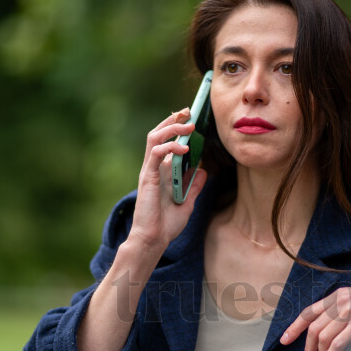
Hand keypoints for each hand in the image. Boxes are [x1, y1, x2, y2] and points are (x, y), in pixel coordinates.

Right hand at [129, 110, 207, 252]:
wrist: (154, 239)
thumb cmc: (167, 224)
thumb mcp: (188, 202)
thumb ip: (194, 186)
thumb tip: (204, 170)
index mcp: (162, 171)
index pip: (166, 141)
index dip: (176, 127)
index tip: (191, 118)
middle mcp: (154, 168)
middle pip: (158, 134)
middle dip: (173, 120)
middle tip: (189, 112)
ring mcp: (149, 171)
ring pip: (154, 138)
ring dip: (171, 128)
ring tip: (188, 125)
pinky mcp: (147, 177)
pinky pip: (155, 154)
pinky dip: (169, 147)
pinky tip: (183, 148)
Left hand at [280, 284, 350, 350]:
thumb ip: (344, 311)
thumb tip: (327, 329)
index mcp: (340, 295)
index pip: (309, 312)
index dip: (294, 327)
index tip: (284, 340)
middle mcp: (343, 300)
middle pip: (313, 328)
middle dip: (308, 348)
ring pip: (323, 337)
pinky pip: (338, 343)